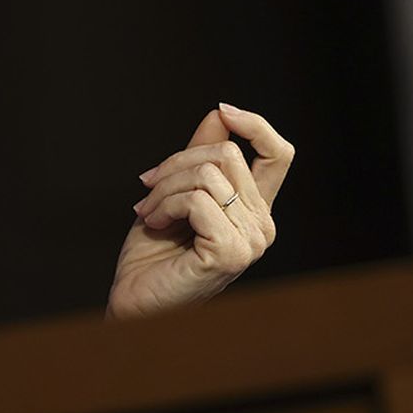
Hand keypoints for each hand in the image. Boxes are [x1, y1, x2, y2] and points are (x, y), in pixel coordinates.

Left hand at [107, 103, 293, 319]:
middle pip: (226, 153)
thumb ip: (199, 157)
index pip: (279, 154)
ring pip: (207, 173)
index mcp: (254, 211)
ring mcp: (251, 241)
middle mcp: (262, 225)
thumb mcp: (175, 193)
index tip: (223, 110)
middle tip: (147, 189)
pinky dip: (164, 205)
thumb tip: (220, 113)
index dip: (255, 124)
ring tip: (148, 212)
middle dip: (175, 163)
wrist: (134, 303)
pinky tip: (154, 224)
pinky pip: (197, 199)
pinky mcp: (231, 252)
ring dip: (164, 187)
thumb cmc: (153, 256)